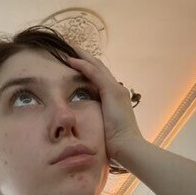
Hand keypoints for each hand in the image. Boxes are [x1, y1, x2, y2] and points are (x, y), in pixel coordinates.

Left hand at [66, 47, 143, 161]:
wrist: (128, 147)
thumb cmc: (116, 144)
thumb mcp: (104, 128)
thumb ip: (97, 122)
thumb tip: (85, 126)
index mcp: (116, 98)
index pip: (100, 77)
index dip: (88, 68)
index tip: (74, 62)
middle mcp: (118, 89)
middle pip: (99, 67)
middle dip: (84, 56)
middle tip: (69, 47)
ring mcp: (116, 89)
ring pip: (96, 65)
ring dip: (81, 55)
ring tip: (67, 47)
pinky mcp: (111, 91)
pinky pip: (94, 73)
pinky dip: (82, 64)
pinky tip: (69, 59)